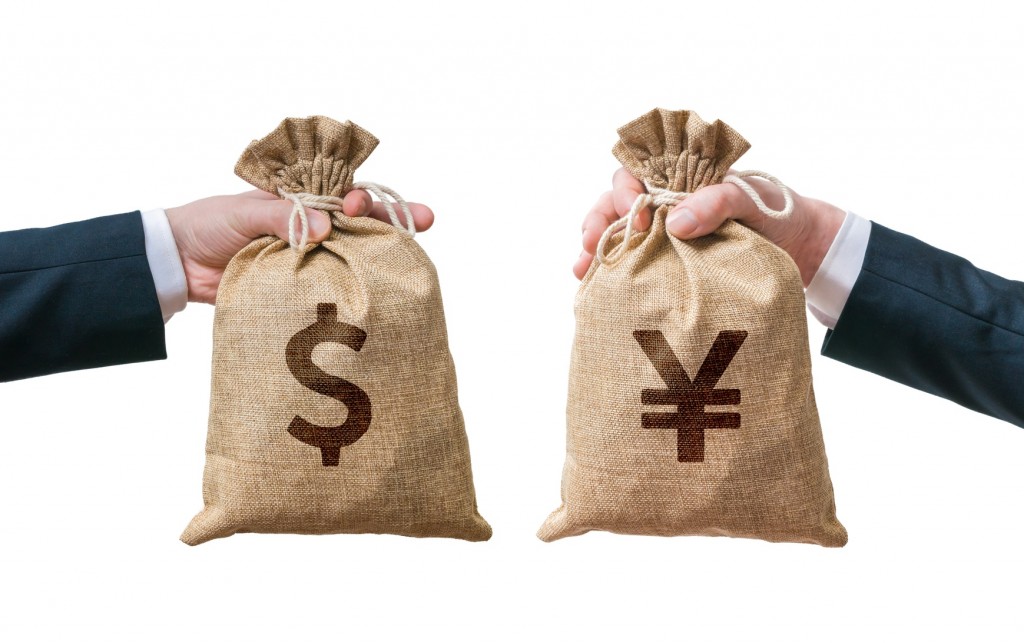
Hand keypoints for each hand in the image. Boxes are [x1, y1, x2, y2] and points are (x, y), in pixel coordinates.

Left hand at [166, 189, 434, 303]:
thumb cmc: (208, 224)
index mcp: (299, 197)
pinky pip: (330, 285)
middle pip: (359, 222)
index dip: (363, 196)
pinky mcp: (298, 286)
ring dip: (379, 256)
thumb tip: (324, 226)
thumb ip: (284, 216)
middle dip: (394, 219)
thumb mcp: (244, 211)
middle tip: (427, 219)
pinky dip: (352, 288)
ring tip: (411, 259)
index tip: (364, 204)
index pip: (342, 191)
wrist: (176, 264)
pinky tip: (376, 293)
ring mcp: (307, 257)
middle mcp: (310, 225)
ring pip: (352, 254)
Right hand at [575, 168, 844, 285]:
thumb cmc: (780, 214)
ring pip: (620, 236)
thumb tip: (675, 222)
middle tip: (588, 246)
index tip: (636, 216)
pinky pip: (634, 264)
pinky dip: (613, 273)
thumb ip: (717, 201)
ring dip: (597, 250)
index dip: (626, 193)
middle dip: (598, 222)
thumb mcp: (753, 200)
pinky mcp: (671, 266)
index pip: (637, 175)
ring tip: (581, 271)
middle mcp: (668, 205)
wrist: (807, 251)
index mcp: (682, 181)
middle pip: (617, 205)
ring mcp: (667, 236)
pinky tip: (595, 288)